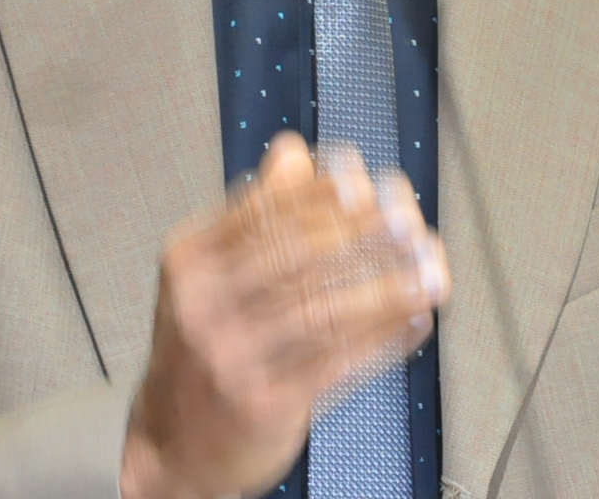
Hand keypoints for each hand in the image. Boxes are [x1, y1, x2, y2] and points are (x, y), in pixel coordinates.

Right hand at [119, 132, 449, 498]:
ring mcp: (231, 359)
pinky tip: (413, 319)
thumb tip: (293, 154)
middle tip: (408, 218)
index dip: (321, 193)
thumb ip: (253, 215)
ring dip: (386, 287)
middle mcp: (203, 308)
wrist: (170, 445)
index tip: (368, 179)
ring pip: (322, 310)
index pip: (262, 212)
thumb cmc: (198, 352)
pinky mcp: (264, 405)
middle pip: (294, 255)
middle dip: (361, 234)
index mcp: (191, 263)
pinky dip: (382, 338)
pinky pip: (336, 362)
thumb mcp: (208, 275)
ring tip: (428, 269)